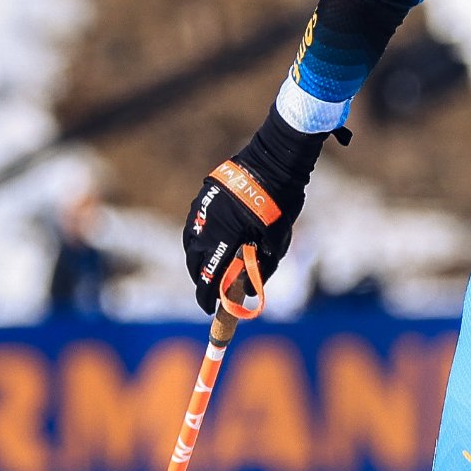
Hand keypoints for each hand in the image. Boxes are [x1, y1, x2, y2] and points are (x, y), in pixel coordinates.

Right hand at [184, 117, 324, 310]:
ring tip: (207, 269)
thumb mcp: (276, 241)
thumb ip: (261, 268)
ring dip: (196, 259)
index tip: (209, 310)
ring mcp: (201, 208)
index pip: (209, 277)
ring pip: (190, 242)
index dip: (208, 297)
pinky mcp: (203, 196)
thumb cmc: (280, 203)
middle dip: (201, 279)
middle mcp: (206, 224)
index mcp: (224, 237)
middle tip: (210, 290)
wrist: (273, 161)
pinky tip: (208, 243)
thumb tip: (249, 291)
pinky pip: (195, 224)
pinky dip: (198, 239)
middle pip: (195, 262)